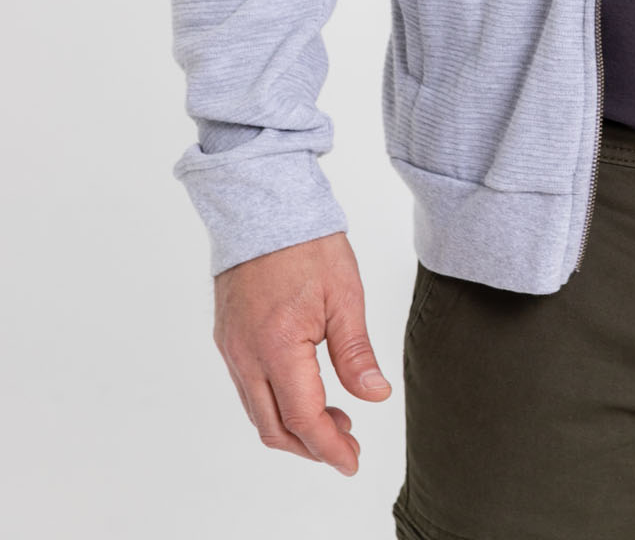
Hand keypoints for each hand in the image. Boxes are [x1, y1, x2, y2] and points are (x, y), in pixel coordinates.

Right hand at [213, 230, 392, 476]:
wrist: (262, 203)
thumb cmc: (306, 242)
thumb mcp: (344, 294)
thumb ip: (356, 352)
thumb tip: (375, 396)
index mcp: (277, 346)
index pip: (303, 418)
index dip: (330, 447)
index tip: (352, 461)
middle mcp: (246, 355)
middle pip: (274, 428)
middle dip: (311, 447)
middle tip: (347, 445)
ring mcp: (231, 348)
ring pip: (258, 412)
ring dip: (293, 427)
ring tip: (334, 419)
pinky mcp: (228, 338)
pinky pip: (247, 388)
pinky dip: (275, 404)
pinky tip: (304, 391)